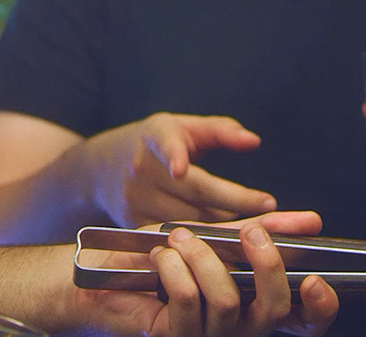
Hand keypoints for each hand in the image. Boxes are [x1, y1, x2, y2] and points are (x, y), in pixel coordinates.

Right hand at [76, 113, 277, 226]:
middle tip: (268, 205)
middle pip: (192, 190)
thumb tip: (253, 141)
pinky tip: (223, 238)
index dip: (172, 156)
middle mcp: (140, 170)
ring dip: (222, 220)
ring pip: (188, 217)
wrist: (98, 170)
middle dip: (233, 200)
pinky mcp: (133, 225)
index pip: (164, 146)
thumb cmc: (153, 143)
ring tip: (253, 223)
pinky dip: (202, 238)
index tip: (179, 169)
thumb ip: (220, 131)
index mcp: (153, 138)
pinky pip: (176, 236)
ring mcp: (134, 201)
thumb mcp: (181, 126)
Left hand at [79, 220, 338, 336]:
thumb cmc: (161, 255)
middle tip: (250, 232)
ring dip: (204, 258)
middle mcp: (236, 328)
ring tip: (180, 238)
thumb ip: (262, 232)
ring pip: (228, 303)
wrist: (103, 270)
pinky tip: (161, 256)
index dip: (320, 308)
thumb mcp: (217, 237)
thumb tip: (310, 222)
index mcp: (252, 305)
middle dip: (266, 266)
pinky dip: (176, 268)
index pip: (304, 322)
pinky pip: (189, 301)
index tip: (313, 278)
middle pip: (275, 312)